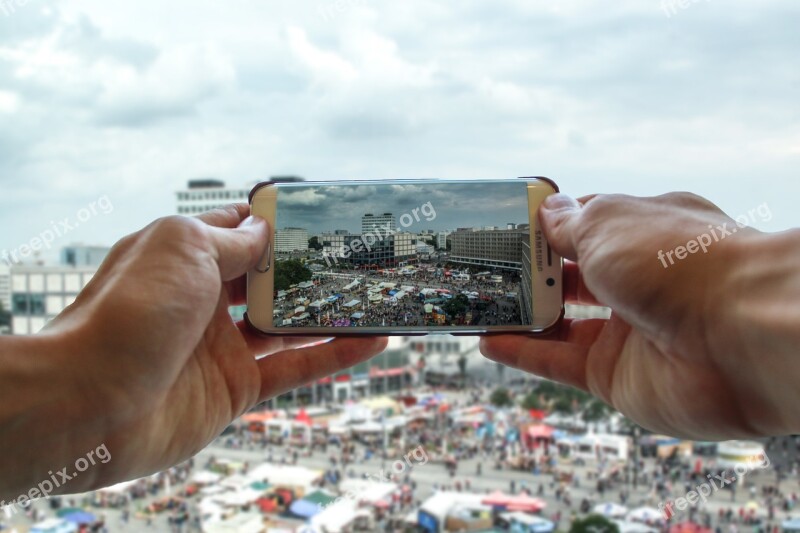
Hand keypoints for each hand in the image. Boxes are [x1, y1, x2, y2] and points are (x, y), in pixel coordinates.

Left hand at [0, 205, 386, 497]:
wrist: (92, 402)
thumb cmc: (130, 310)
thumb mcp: (184, 248)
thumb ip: (233, 240)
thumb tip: (264, 229)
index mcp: (182, 258)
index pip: (236, 233)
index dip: (274, 224)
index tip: (317, 217)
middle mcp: (202, 301)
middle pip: (267, 280)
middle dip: (308, 269)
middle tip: (355, 256)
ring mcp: (220, 347)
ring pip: (287, 325)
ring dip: (329, 312)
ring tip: (372, 295)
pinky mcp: (236, 389)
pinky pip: (295, 368)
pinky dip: (336, 355)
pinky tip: (372, 341)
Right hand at [480, 193, 799, 438]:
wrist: (736, 338)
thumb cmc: (679, 262)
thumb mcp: (607, 224)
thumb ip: (568, 224)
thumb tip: (546, 213)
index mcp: (646, 230)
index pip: (588, 223)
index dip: (548, 225)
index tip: (508, 226)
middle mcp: (640, 279)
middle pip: (572, 275)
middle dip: (531, 271)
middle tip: (485, 267)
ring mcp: (628, 329)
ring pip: (562, 322)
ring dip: (521, 313)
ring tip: (479, 303)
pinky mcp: (616, 374)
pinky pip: (558, 362)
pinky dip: (523, 353)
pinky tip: (489, 340)